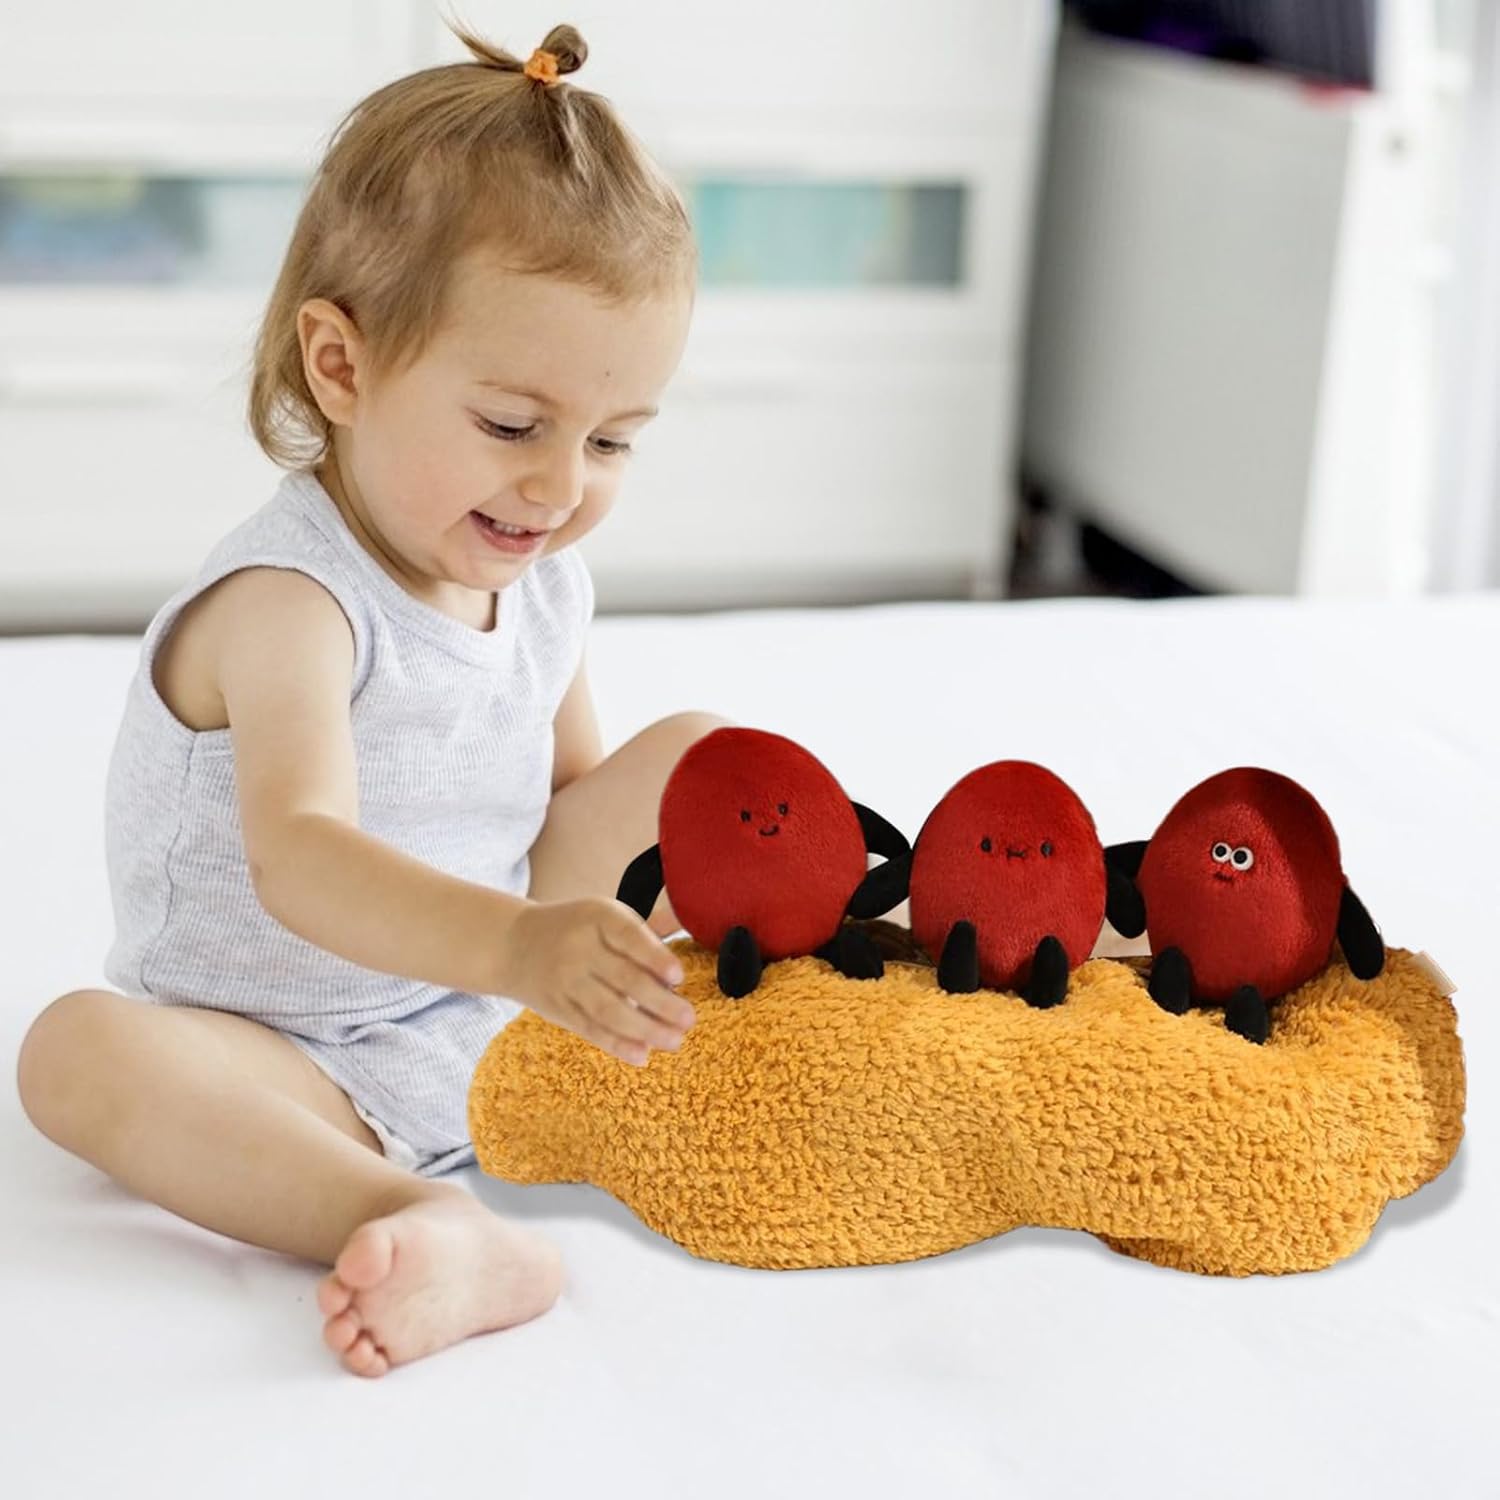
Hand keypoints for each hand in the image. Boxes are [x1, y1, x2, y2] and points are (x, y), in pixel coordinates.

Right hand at [502, 897, 694, 1065]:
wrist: (514, 943)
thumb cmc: (577, 929)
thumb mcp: (604, 915)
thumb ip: (644, 933)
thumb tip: (688, 939)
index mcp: (597, 918)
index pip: (629, 937)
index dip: (655, 958)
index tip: (679, 977)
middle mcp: (579, 948)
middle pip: (624, 978)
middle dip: (660, 1003)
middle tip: (689, 1019)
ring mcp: (566, 980)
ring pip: (608, 1010)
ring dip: (644, 1029)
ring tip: (674, 1041)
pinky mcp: (558, 1008)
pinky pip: (590, 1029)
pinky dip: (617, 1044)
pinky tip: (642, 1055)